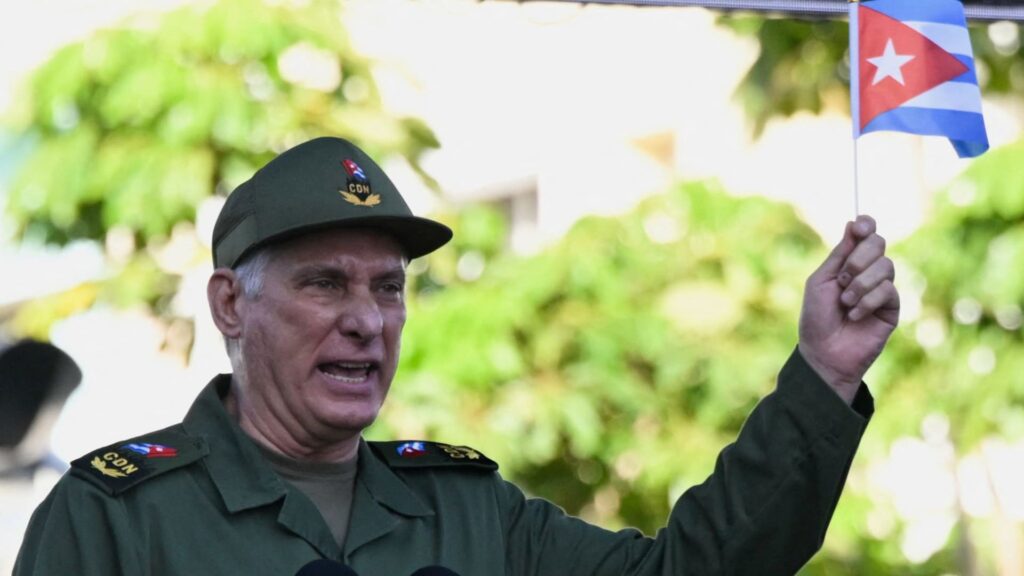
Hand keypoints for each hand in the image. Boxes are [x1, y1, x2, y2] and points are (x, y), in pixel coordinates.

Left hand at [798, 215, 899, 403]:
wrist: (824, 352)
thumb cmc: (817, 318)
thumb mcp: (822, 281)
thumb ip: (839, 254)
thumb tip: (854, 222)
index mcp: (849, 262)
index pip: (866, 234)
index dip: (866, 225)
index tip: (859, 227)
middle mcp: (868, 272)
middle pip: (879, 243)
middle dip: (859, 258)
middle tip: (842, 278)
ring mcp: (882, 289)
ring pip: (886, 266)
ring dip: (860, 284)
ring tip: (845, 302)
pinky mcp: (892, 307)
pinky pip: (888, 290)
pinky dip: (868, 301)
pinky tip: (855, 314)